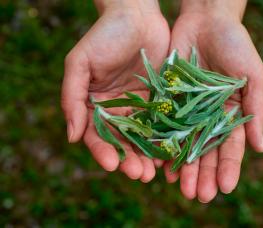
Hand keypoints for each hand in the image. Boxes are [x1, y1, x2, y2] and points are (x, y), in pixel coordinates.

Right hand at [61, 0, 169, 181]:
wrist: (137, 15)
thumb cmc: (104, 35)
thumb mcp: (80, 62)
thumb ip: (72, 98)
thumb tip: (71, 137)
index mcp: (94, 105)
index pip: (96, 134)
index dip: (103, 150)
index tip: (113, 164)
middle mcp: (117, 110)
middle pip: (122, 141)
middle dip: (130, 159)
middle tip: (140, 174)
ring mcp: (140, 107)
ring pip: (144, 138)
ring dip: (148, 156)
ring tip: (155, 172)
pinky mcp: (161, 101)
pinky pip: (163, 123)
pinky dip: (166, 139)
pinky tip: (172, 152)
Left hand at [163, 1, 262, 201]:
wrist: (206, 19)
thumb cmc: (236, 44)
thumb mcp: (254, 76)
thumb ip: (257, 110)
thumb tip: (261, 148)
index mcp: (231, 113)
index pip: (231, 147)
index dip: (229, 168)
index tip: (226, 189)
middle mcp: (209, 116)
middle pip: (206, 151)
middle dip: (204, 174)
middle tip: (199, 196)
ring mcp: (188, 110)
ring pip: (184, 144)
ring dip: (183, 167)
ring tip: (179, 188)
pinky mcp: (168, 99)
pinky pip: (164, 125)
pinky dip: (163, 145)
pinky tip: (160, 163)